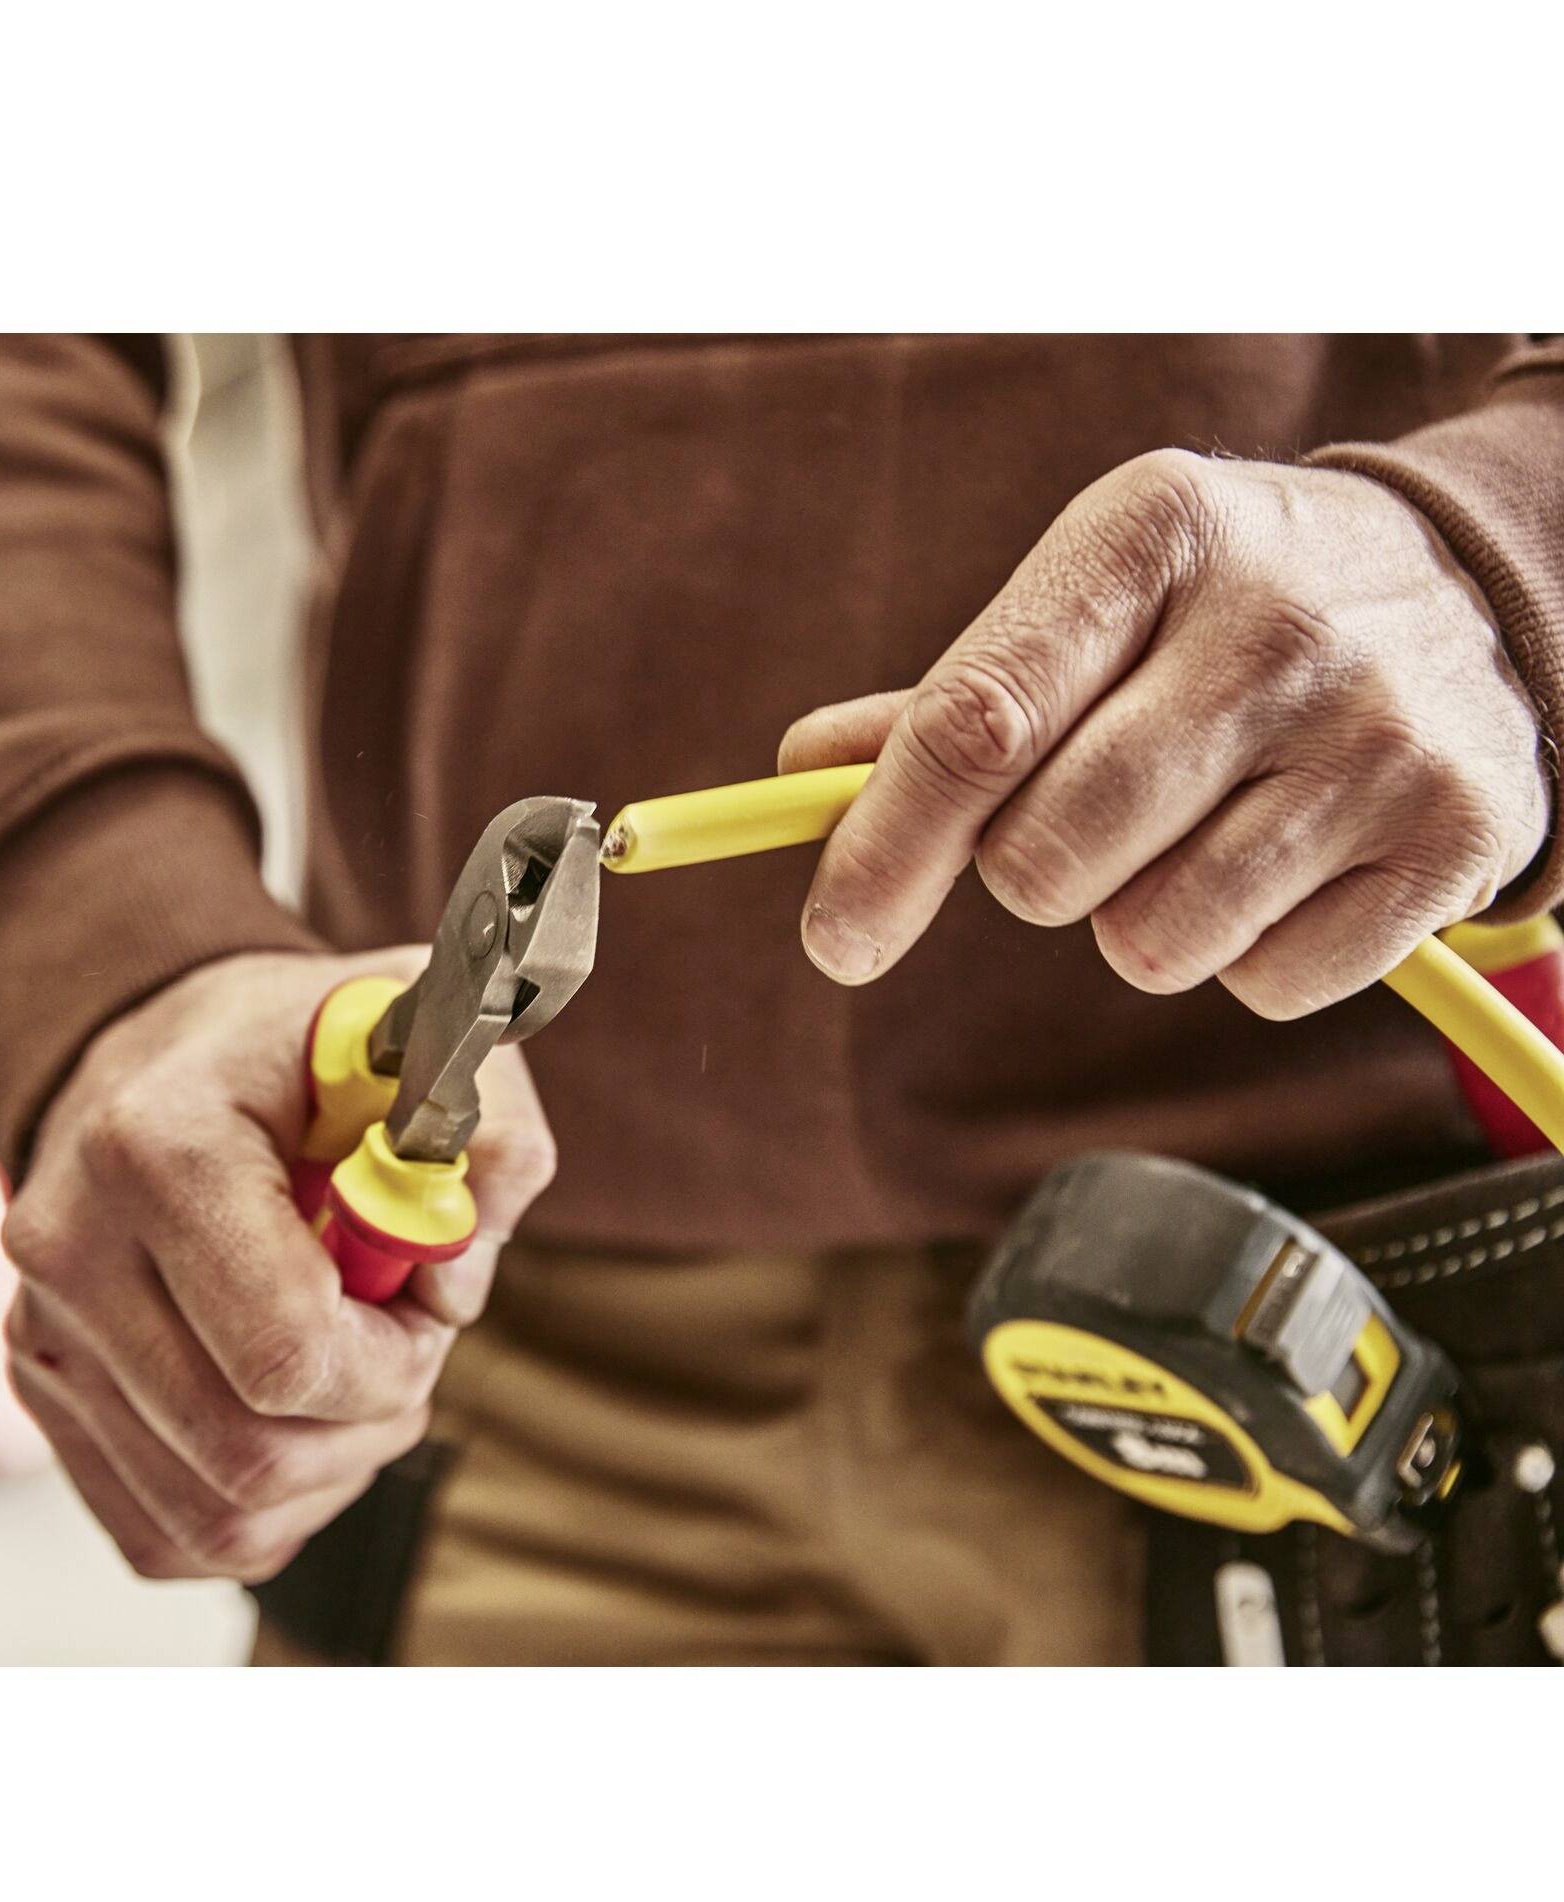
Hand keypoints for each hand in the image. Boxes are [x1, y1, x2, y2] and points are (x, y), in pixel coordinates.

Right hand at [1, 949, 557, 1581]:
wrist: (171, 1054)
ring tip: (355, 1372)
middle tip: (404, 1347)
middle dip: (371, 1424)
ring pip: (219, 1517)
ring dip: (328, 1471)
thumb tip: (457, 1274)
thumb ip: (493, 1134)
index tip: (428, 1304)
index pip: (288, 1352)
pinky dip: (264, 1508)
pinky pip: (171, 1536)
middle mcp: (71, 1246)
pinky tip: (294, 1413)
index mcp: (157, 1147)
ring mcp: (41, 1330)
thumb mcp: (428, 1039)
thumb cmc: (310, 1051)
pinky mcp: (43, 1394)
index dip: (396, 1362)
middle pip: (252, 1455)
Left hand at [781, 450, 1548, 1016]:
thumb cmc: (1228, 608)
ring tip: (1205, 829)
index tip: (834, 938)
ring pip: (1151, 943)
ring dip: (1139, 921)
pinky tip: (1289, 862)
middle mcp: (1278, 622)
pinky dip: (1248, 956)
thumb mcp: (1099, 600)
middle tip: (1089, 821)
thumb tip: (806, 772)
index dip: (884, 848)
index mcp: (1154, 533)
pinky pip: (1265, 985)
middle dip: (1030, 875)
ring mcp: (1380, 732)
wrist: (1478, 591)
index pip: (977, 723)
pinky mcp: (1455, 839)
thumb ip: (956, 695)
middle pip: (1045, 859)